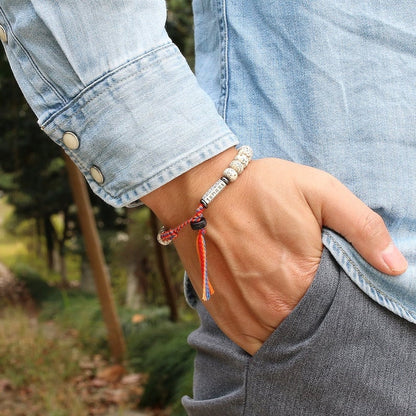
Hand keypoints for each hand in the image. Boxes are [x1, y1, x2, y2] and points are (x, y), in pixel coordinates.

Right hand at [143, 150, 406, 354]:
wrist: (200, 187)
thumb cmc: (260, 187)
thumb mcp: (320, 192)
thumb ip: (362, 227)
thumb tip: (396, 266)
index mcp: (301, 280)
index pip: (336, 313)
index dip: (339, 302)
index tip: (332, 283)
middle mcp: (270, 305)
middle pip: (306, 329)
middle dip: (315, 316)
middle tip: (308, 289)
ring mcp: (242, 312)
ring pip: (278, 339)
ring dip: (289, 327)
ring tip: (289, 302)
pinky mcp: (219, 310)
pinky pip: (249, 342)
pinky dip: (264, 335)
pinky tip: (269, 314)